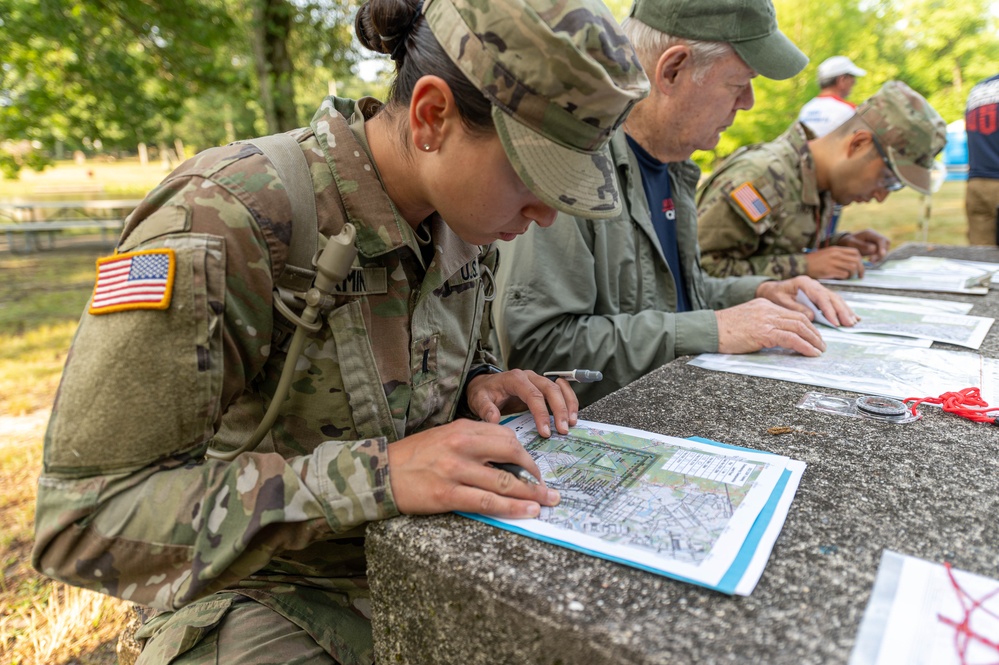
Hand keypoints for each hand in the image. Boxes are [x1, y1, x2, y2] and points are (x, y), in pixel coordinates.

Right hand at [386, 419, 559, 517]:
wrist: (381, 472)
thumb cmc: (414, 456)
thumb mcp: (444, 436)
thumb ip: (473, 441)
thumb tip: (505, 455)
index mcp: (462, 429)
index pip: (506, 436)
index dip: (525, 453)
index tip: (533, 467)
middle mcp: (461, 446)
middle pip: (512, 455)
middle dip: (534, 473)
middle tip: (547, 487)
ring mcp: (455, 470)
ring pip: (504, 481)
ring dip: (530, 493)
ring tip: (546, 502)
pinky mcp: (448, 494)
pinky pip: (488, 502)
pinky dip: (512, 508)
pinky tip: (527, 511)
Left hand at [465, 368, 577, 437]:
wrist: (484, 386)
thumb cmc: (483, 393)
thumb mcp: (479, 400)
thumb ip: (486, 409)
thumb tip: (494, 420)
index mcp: (515, 379)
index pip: (533, 395)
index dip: (541, 413)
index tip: (545, 432)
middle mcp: (529, 377)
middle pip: (551, 390)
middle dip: (560, 410)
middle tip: (564, 430)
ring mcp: (538, 380)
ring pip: (560, 388)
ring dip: (569, 405)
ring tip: (573, 423)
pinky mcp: (542, 387)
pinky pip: (561, 390)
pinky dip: (569, 401)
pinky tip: (572, 415)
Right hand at [716, 298, 825, 356]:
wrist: (710, 330)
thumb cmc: (723, 330)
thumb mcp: (747, 320)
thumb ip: (763, 324)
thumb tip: (777, 337)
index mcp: (764, 305)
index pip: (792, 313)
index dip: (807, 325)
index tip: (813, 335)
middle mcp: (768, 309)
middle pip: (800, 319)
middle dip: (814, 333)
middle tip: (821, 344)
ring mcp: (767, 320)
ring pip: (799, 327)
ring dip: (813, 340)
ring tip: (819, 350)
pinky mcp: (764, 332)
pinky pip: (791, 338)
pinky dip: (804, 346)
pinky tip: (811, 353)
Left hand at [756, 276, 858, 327]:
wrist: (771, 289)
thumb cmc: (774, 295)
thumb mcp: (781, 301)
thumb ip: (796, 308)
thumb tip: (812, 316)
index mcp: (804, 283)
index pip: (821, 297)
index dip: (829, 310)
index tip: (835, 322)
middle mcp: (814, 284)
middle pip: (832, 297)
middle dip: (842, 311)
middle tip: (849, 324)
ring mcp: (818, 288)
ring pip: (835, 298)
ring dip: (845, 310)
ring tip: (853, 322)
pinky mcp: (820, 294)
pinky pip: (834, 301)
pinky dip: (843, 309)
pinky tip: (852, 316)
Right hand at [804, 246, 864, 278]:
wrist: (801, 264)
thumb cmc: (814, 261)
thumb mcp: (827, 254)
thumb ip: (839, 256)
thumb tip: (851, 263)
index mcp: (836, 249)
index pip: (856, 252)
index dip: (860, 260)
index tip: (860, 267)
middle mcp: (836, 254)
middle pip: (856, 260)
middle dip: (861, 269)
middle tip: (859, 275)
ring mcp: (833, 262)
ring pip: (852, 267)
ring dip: (853, 274)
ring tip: (850, 277)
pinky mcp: (829, 270)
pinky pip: (844, 274)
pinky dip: (845, 278)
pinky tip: (841, 278)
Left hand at [837, 229, 889, 261]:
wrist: (846, 243)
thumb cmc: (848, 243)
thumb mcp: (851, 244)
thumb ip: (862, 246)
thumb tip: (873, 249)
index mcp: (870, 233)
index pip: (881, 239)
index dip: (883, 247)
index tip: (881, 254)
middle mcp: (875, 236)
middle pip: (886, 243)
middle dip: (881, 252)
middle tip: (872, 260)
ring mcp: (877, 242)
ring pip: (884, 249)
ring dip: (879, 256)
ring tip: (870, 262)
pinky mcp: (877, 247)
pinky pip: (881, 253)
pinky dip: (878, 258)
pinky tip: (871, 262)